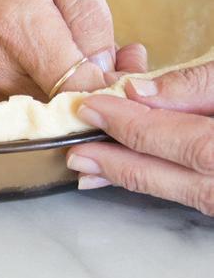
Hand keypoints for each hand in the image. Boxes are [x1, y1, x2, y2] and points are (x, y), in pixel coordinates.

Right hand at [0, 0, 115, 99]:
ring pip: (35, 103)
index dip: (114, 83)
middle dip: (90, 81)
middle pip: (60, 101)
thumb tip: (103, 64)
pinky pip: (8, 96)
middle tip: (110, 49)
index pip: (83, 89)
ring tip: (64, 39)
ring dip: (58, 83)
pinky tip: (30, 44)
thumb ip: (86, 8)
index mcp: (16, 23)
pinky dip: (29, 80)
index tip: (127, 62)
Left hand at [67, 58, 213, 215]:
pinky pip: (203, 192)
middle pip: (189, 180)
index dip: (137, 127)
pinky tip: (132, 172)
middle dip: (127, 166)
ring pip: (195, 193)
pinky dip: (165, 180)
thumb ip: (196, 84)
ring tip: (91, 169)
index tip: (92, 108)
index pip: (192, 143)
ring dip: (139, 179)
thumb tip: (137, 91)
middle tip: (76, 153)